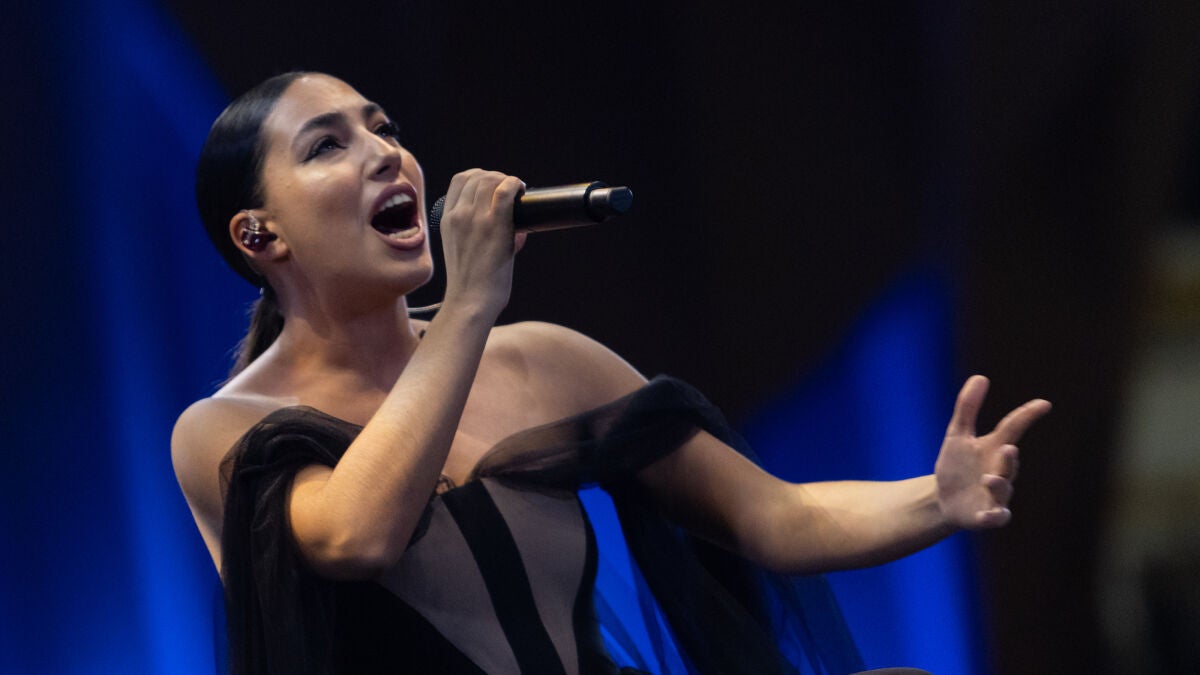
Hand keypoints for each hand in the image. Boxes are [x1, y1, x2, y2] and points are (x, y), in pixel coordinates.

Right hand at [438, 169, 527, 314]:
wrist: (470, 302)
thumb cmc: (471, 283)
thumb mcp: (461, 248)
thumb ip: (476, 230)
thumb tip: (512, 223)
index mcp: (447, 219)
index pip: (460, 180)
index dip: (480, 176)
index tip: (494, 185)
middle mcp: (458, 215)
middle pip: (478, 176)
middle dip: (497, 177)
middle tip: (511, 189)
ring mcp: (475, 219)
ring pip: (491, 180)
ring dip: (508, 180)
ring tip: (518, 191)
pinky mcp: (494, 226)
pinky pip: (505, 192)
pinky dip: (516, 185)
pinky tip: (522, 191)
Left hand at [935, 375, 1050, 529]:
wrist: (942, 499)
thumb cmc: (956, 465)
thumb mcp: (957, 435)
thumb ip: (968, 408)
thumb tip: (981, 377)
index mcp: (994, 448)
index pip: (1014, 428)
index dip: (1027, 416)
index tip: (1043, 404)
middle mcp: (1000, 470)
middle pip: (1010, 463)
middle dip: (1009, 458)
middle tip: (1007, 448)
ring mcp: (995, 494)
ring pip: (1004, 490)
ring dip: (999, 484)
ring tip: (988, 478)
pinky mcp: (986, 515)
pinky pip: (996, 518)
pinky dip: (994, 517)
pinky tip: (990, 515)